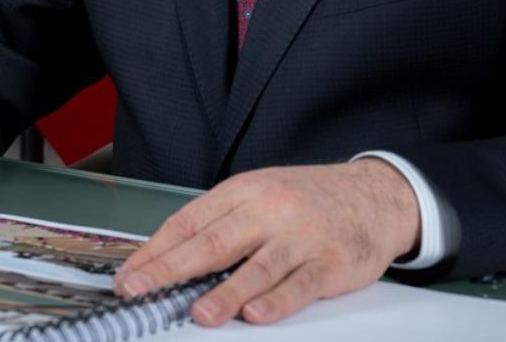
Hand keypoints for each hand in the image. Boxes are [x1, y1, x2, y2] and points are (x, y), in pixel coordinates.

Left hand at [113, 159, 418, 326]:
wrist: (375, 196)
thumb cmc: (309, 200)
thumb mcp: (262, 194)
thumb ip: (222, 222)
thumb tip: (171, 256)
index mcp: (245, 191)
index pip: (191, 221)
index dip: (156, 250)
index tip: (130, 274)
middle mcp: (270, 209)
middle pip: (215, 241)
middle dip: (172, 268)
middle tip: (140, 288)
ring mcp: (301, 236)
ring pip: (258, 266)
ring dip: (226, 292)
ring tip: (199, 314)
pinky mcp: (330, 261)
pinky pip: (300, 284)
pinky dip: (277, 301)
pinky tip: (256, 314)